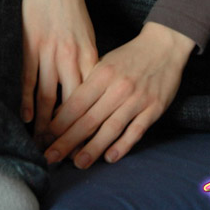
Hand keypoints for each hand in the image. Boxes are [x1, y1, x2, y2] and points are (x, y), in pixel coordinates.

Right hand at [22, 0, 97, 144]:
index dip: (90, 121)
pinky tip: (26, 118)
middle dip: (68, 130)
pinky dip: (27, 100)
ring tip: (43, 144)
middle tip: (64, 154)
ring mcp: (50, 52)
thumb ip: (88, 60)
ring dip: (45, 123)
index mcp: (89, 55)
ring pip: (49, 95)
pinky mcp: (31, 45)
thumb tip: (90, 87)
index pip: (92, 98)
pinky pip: (29, 78)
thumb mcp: (87, 34)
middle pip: (72, 103)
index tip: (88, 144)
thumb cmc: (72, 7)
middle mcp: (71, 57)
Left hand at [43, 22, 194, 167]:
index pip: (76, 103)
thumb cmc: (129, 56)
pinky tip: (110, 157)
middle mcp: (118, 88)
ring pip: (111, 128)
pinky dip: (123, 145)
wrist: (164, 46)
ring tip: (78, 163)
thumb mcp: (104, 63)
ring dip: (93, 148)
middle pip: (89, 119)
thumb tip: (63, 111)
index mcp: (102, 74)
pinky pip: (136, 131)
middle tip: (51, 157)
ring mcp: (137, 99)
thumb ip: (88, 85)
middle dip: (67, 141)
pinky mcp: (153, 109)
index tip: (45, 138)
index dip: (59, 123)